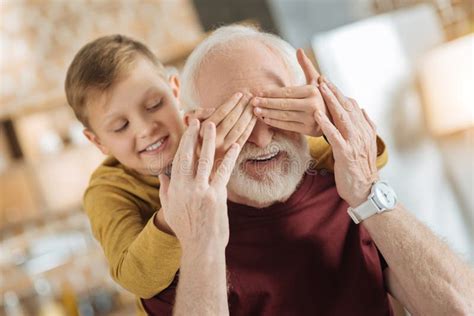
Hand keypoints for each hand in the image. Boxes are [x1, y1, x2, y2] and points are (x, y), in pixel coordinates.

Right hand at [158, 119, 240, 250]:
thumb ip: (165, 190)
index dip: (183, 143)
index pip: (178, 160)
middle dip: (193, 136)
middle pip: (189, 156)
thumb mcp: (170, 209)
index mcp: (175, 188)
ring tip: (213, 125)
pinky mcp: (217, 196)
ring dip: (209, 141)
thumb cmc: (185, 229)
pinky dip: (229, 159)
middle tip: (198, 120)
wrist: (201, 247)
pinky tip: (235, 147)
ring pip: (205, 160)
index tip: (187, 129)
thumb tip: (162, 174)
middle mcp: (187, 187)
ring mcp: (202, 190)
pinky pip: (223, 173)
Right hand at [186, 92, 256, 160]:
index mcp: (203, 130)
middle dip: (242, 106)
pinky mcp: (231, 155)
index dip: (231, 102)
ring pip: (240, 128)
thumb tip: (213, 109)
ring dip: (248, 115)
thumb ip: (199, 114)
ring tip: (254, 104)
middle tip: (250, 96)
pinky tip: (255, 118)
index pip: (220, 113)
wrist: (195, 168)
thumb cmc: (192, 142)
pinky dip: (250, 127)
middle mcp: (214, 139)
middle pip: (232, 119)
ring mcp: (223, 148)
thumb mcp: (190, 126)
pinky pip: (243, 138)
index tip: (239, 94)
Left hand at [252, 49, 325, 135]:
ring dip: (268, 113)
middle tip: (252, 101)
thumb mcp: (316, 80)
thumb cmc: (321, 95)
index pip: (287, 92)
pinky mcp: (308, 130)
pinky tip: (265, 119)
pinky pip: (288, 126)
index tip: (259, 92)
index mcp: (313, 90)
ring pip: (284, 116)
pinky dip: (275, 123)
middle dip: (266, 103)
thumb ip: (306, 65)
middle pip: (284, 104)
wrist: (335, 116)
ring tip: (255, 111)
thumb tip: (299, 50)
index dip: (271, 93)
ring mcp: (311, 118)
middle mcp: (313, 104)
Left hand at [313, 79, 378, 207]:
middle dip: (334, 91)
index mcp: (365, 130)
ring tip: (320, 88)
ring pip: (342, 117)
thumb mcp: (366, 145)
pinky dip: (326, 123)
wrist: (366, 190)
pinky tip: (317, 114)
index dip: (340, 94)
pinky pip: (335, 135)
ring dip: (330, 101)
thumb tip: (363, 110)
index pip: (352, 107)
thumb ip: (366, 127)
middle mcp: (361, 133)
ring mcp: (355, 142)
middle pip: (347, 107)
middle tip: (322, 78)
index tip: (329, 82)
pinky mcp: (346, 153)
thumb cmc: (361, 169)